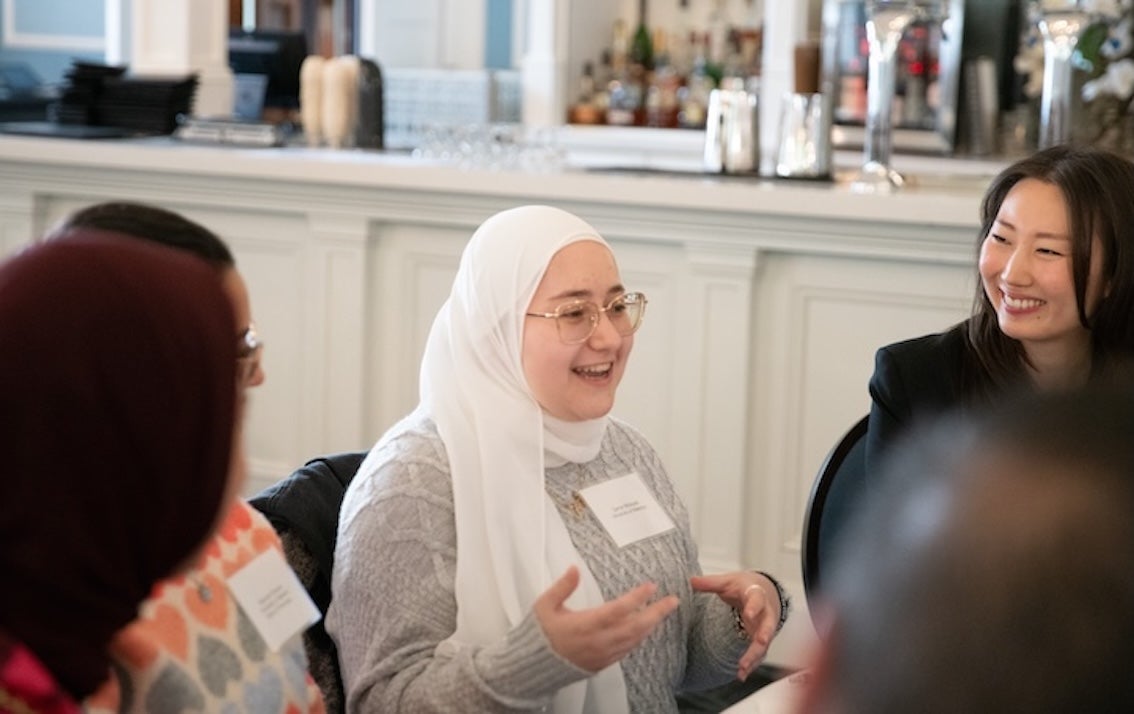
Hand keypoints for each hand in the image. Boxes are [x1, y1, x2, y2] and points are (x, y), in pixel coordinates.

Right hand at [533, 565, 679, 672]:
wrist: (534, 667)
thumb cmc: (540, 634)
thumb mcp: (544, 606)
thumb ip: (562, 587)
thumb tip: (575, 568)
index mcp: (584, 625)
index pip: (618, 610)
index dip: (636, 598)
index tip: (651, 586)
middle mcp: (598, 641)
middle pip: (635, 627)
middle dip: (657, 612)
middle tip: (673, 600)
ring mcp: (602, 654)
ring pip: (634, 639)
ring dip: (651, 624)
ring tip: (664, 610)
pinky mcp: (603, 663)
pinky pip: (627, 649)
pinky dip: (640, 637)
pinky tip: (646, 627)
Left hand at [690, 572, 779, 680]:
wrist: (762, 591)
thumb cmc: (744, 587)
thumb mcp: (728, 581)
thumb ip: (711, 583)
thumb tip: (691, 581)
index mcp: (756, 595)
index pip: (757, 600)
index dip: (754, 607)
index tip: (749, 614)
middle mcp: (765, 613)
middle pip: (768, 625)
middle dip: (764, 634)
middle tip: (760, 642)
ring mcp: (764, 628)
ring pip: (764, 644)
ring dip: (754, 656)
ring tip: (742, 668)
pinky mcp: (761, 639)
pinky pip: (758, 654)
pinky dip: (751, 665)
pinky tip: (741, 675)